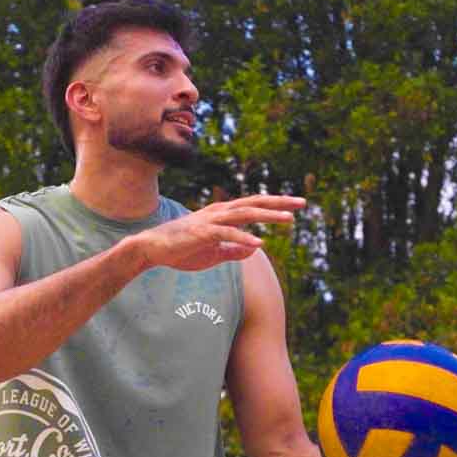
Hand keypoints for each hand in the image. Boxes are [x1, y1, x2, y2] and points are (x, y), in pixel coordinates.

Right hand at [130, 195, 303, 271]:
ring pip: (245, 213)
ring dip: (268, 215)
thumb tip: (256, 247)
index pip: (254, 206)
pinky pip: (227, 234)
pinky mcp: (202, 233)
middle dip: (280, 203)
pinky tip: (259, 241)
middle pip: (255, 203)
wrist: (152, 249)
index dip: (276, 205)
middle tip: (303, 203)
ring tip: (289, 219)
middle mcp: (219, 212)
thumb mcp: (215, 253)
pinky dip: (244, 237)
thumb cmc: (182, 250)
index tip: (296, 206)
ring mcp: (211, 221)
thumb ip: (235, 250)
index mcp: (223, 214)